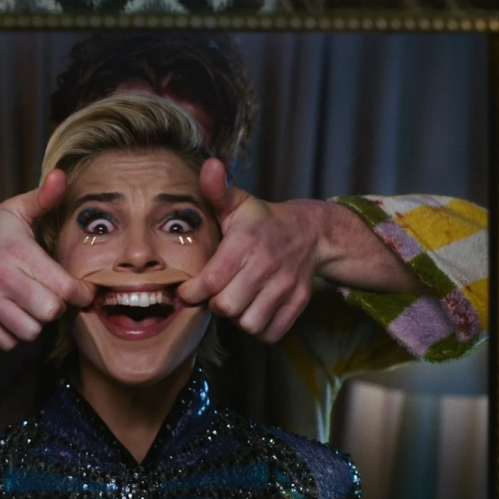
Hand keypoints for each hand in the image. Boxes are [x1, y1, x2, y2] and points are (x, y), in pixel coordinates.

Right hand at [0, 170, 95, 349]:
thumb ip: (42, 198)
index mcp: (19, 251)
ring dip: (35, 323)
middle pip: (49, 312)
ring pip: (29, 331)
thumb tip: (62, 176)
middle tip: (52, 297)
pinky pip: (7, 342)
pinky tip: (12, 316)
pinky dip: (13, 334)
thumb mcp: (13, 211)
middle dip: (56, 308)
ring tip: (31, 308)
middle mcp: (2, 278)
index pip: (64, 287)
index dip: (79, 293)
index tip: (79, 290)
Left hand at [177, 159, 329, 342]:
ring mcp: (285, 286)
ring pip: (248, 323)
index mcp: (245, 242)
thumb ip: (217, 190)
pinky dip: (258, 328)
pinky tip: (253, 311)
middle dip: (215, 304)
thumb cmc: (262, 221)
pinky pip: (270, 333)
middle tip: (215, 294)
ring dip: (237, 318)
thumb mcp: (238, 203)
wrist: (311, 233)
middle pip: (226, 307)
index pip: (209, 281)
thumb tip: (208, 165)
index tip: (187, 290)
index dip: (191, 292)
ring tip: (236, 302)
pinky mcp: (298, 303)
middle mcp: (266, 265)